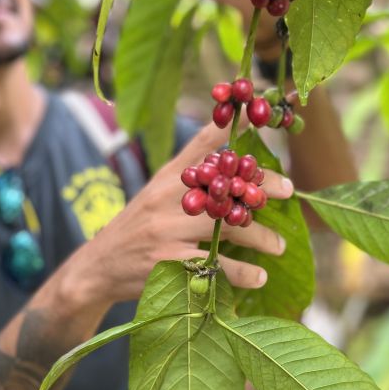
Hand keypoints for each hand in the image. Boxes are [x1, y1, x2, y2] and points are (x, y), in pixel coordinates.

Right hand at [65, 120, 293, 306]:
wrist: (99, 266)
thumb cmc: (138, 225)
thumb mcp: (157, 191)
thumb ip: (190, 172)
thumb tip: (233, 151)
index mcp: (168, 177)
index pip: (202, 144)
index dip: (230, 128)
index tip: (259, 115)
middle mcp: (167, 199)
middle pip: (223, 186)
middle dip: (260, 187)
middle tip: (289, 190)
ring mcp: (166, 232)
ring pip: (225, 229)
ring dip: (260, 237)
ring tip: (279, 245)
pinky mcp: (167, 265)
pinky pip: (215, 267)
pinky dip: (242, 272)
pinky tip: (258, 275)